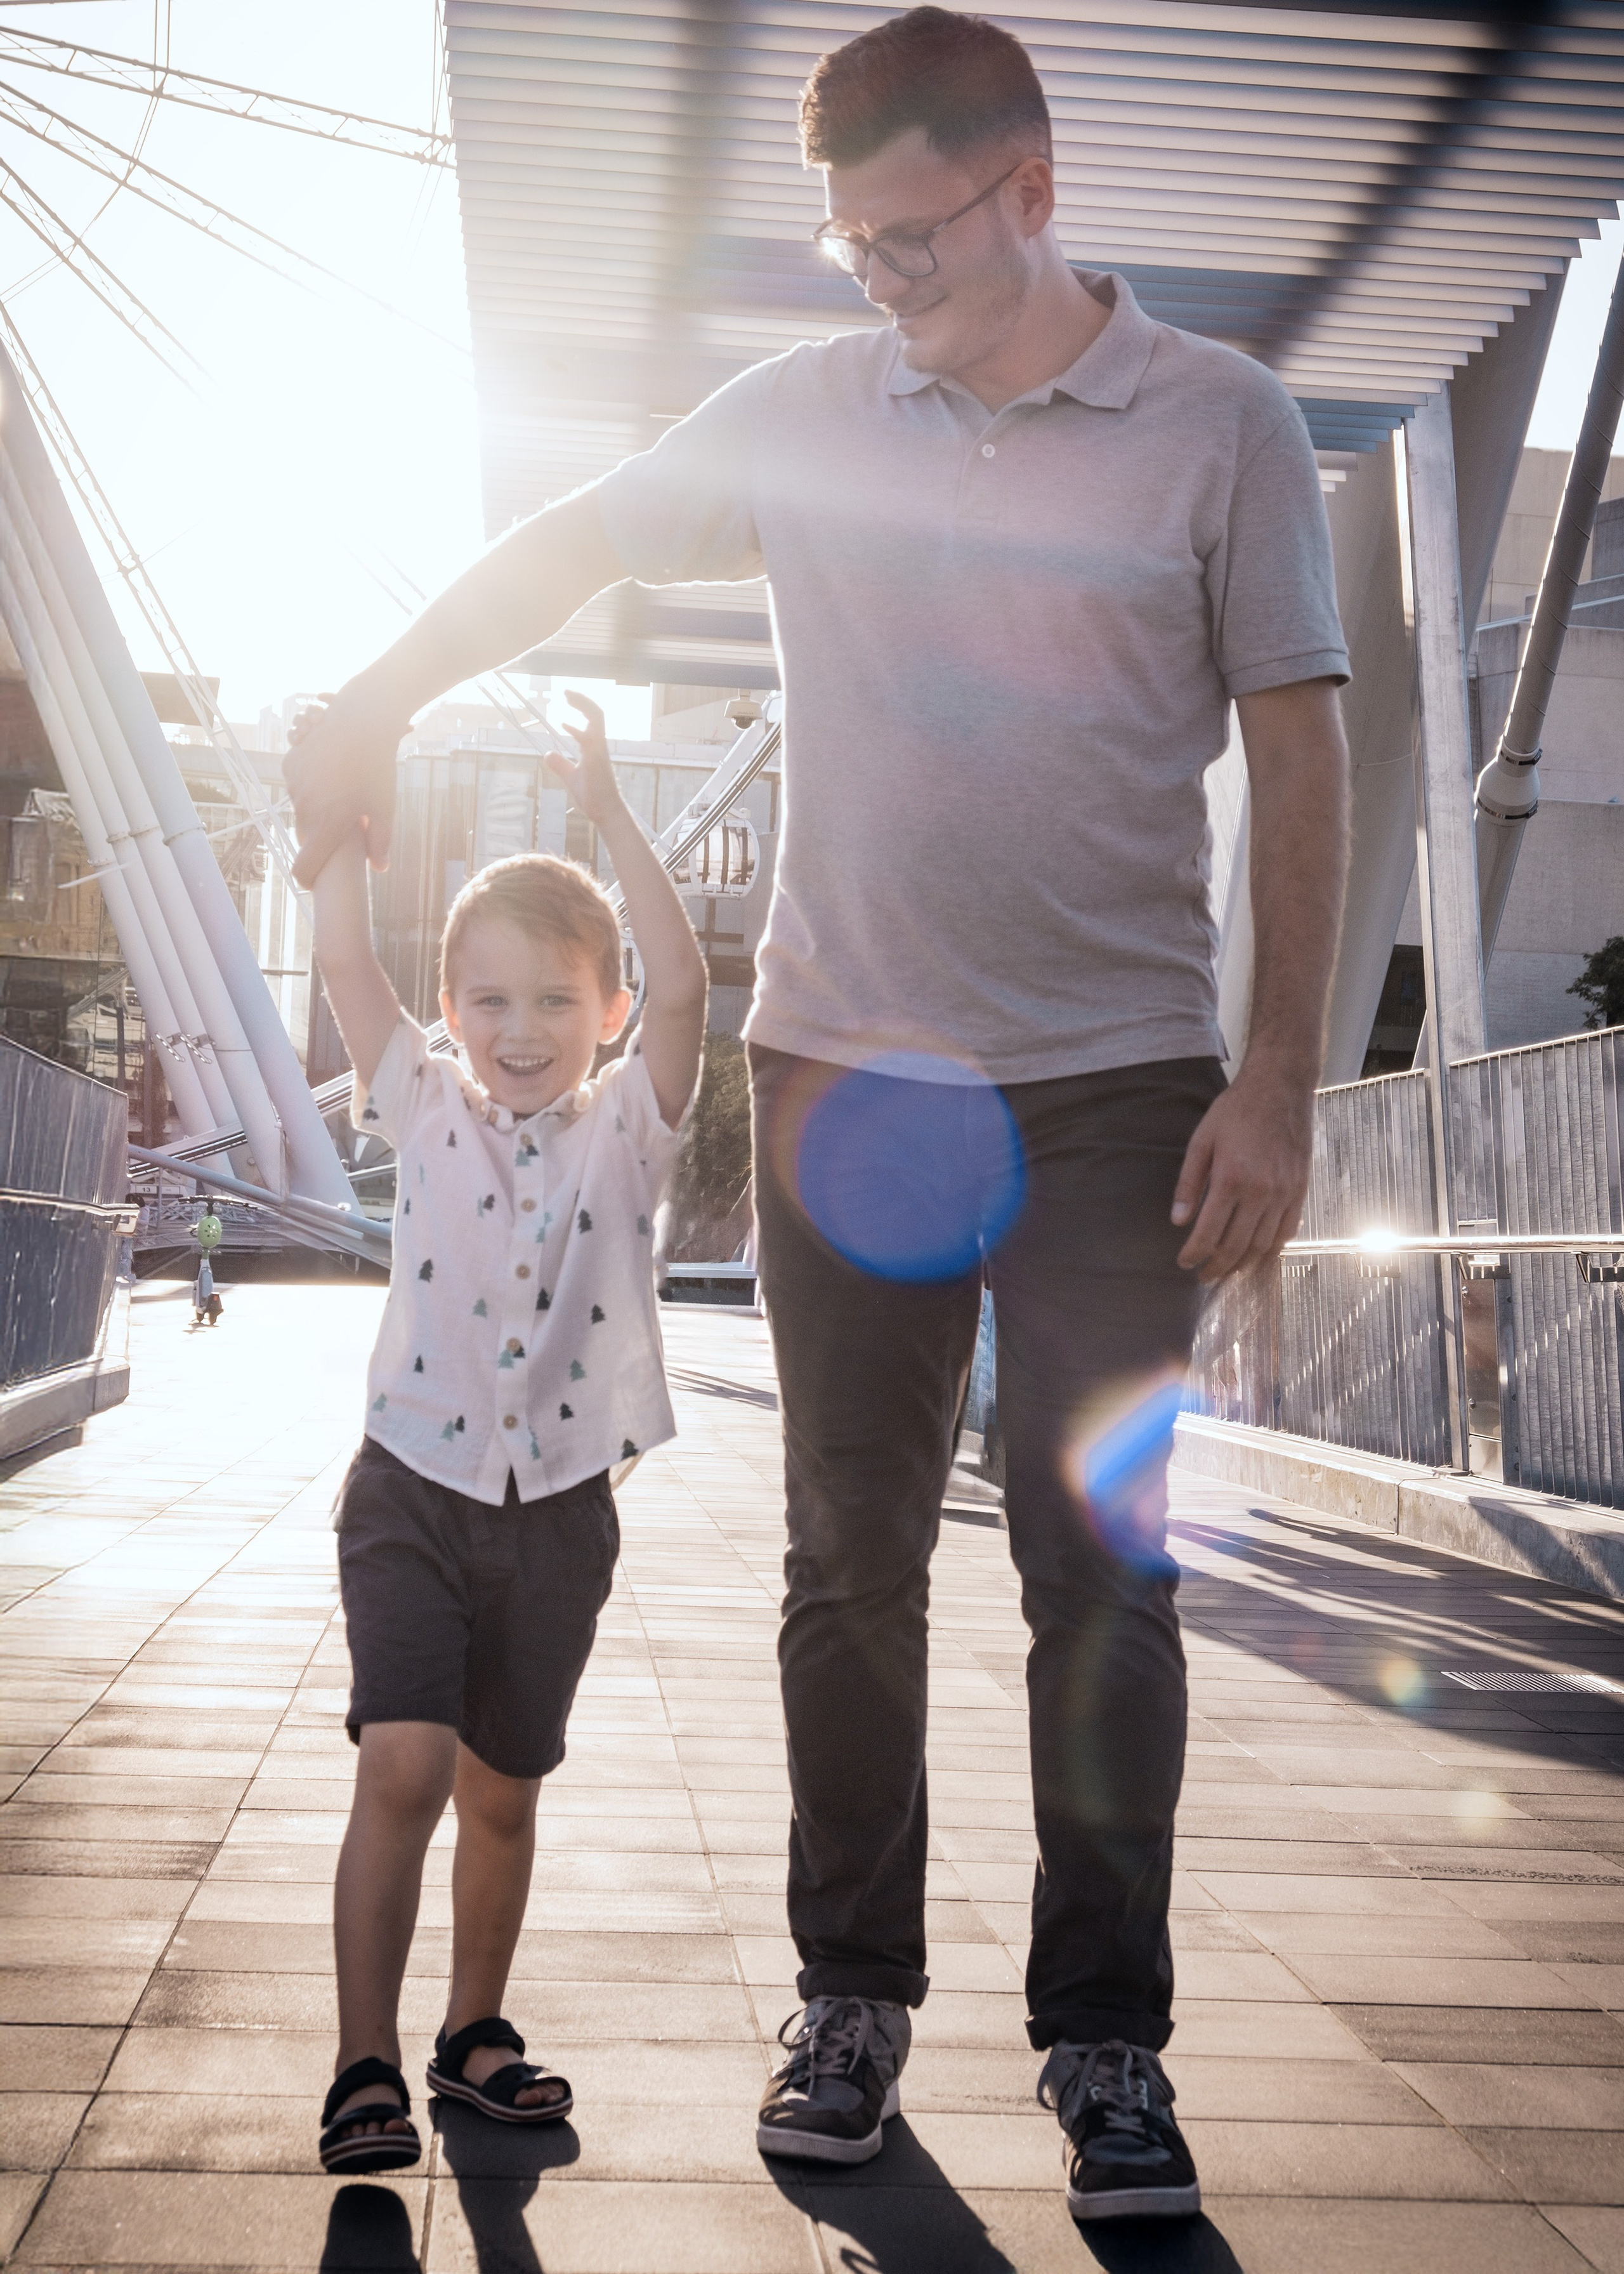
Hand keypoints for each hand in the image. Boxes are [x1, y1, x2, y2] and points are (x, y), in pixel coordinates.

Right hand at [285, 680, 412, 885]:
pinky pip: (296, 786)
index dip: (308, 879)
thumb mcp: (385, 807)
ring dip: (315, 809)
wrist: (361, 720)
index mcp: (327, 826)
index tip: (315, 882)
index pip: (304, 868)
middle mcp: (305, 808)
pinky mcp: (289, 764)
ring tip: (340, 791)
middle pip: (305, 836)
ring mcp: (294, 784)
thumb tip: (378, 870)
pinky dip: (308, 786)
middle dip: (320, 837)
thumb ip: (380, 843)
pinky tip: (328, 773)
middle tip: (344, 822)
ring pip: (300, 809)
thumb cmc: (377, 767)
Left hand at [546, 689, 626, 828]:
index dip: (582, 705)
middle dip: (582, 699)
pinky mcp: (596, 762)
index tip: (568, 697)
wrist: (606, 812)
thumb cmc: (594, 795)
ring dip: (583, 706)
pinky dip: (577, 730)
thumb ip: (560, 764)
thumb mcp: (571, 777)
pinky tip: (564, 725)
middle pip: (596, 713)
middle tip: (566, 691)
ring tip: (568, 696)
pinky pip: (589, 741)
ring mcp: (599, 752)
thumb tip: (547, 754)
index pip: (592, 718)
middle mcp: (599, 745)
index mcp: (594, 747)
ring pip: (596, 720)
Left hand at [1171, 1063, 1313, 1282]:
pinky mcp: (1301, 1190)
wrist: (1280, 1087)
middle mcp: (1261, 1192)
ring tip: (1227, 1269)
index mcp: (1231, 1179)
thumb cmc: (1237, 1110)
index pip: (1209, 1233)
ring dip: (1243, 1263)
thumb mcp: (1201, 1141)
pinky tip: (1257, 1253)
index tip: (1184, 1263)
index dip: (1194, 1254)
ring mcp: (1285, 1193)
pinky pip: (1288, 1231)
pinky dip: (1271, 1248)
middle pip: (1237, 1246)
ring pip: (1264, 1244)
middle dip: (1217, 1266)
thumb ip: (1189, 1184)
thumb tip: (1178, 1221)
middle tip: (1203, 1275)